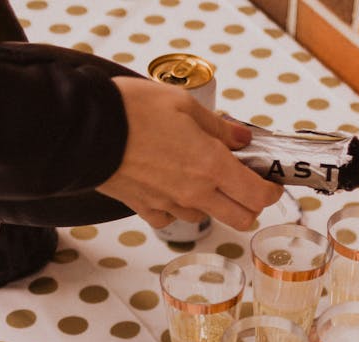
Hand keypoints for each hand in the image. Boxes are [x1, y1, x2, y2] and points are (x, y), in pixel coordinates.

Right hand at [98, 78, 282, 229]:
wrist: (87, 130)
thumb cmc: (133, 111)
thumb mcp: (185, 105)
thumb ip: (219, 128)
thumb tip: (242, 139)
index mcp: (212, 167)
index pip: (258, 196)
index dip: (271, 191)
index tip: (270, 181)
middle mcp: (196, 194)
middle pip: (241, 219)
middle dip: (249, 204)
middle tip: (242, 183)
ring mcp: (171, 206)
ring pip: (206, 217)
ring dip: (211, 202)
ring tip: (196, 174)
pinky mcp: (147, 210)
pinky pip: (172, 216)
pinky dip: (176, 204)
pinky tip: (168, 183)